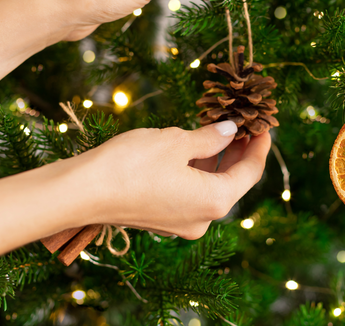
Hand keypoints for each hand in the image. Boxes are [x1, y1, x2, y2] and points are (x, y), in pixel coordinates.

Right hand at [81, 121, 269, 239]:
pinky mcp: (161, 219)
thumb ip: (210, 138)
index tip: (264, 125)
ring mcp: (181, 223)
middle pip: (232, 181)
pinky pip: (189, 192)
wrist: (80, 193)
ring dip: (215, 159)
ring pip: (209, 186)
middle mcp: (202, 219)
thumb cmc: (131, 165)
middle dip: (237, 151)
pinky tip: (192, 146)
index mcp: (214, 201)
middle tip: (241, 122)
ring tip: (217, 128)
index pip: (250, 172)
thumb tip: (229, 131)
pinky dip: (195, 170)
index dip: (259, 146)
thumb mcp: (177, 142)